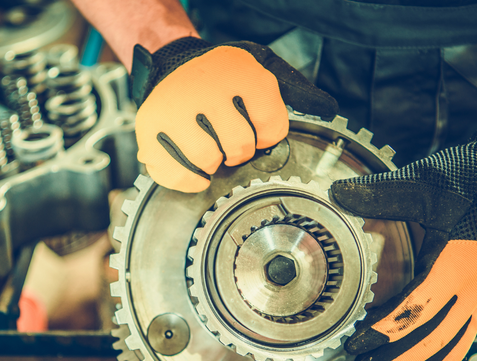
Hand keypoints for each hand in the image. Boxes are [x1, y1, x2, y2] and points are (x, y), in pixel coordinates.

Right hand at [132, 37, 337, 192]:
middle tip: (228, 139)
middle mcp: (204, 87)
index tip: (256, 128)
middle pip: (238, 146)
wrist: (172, 66)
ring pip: (206, 159)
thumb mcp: (260, 72)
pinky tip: (194, 169)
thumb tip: (326, 109)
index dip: (265, 136)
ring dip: (212, 162)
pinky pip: (174, 172)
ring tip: (209, 147)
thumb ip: (295, 92)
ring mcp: (173, 109)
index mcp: (240, 72)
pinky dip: (187, 179)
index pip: (271, 127)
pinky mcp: (150, 129)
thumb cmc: (221, 78)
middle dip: (237, 149)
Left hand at [330, 127, 476, 360]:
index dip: (386, 331)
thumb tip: (337, 193)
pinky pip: (464, 338)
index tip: (356, 346)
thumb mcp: (421, 181)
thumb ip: (381, 193)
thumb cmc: (464, 179)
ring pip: (454, 346)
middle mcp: (472, 286)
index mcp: (456, 263)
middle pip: (434, 337)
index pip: (417, 308)